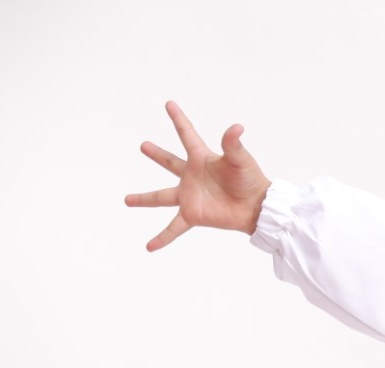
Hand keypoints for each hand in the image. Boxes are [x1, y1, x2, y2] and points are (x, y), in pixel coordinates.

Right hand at [125, 101, 270, 251]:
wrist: (257, 208)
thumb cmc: (251, 181)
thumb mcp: (240, 160)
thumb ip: (233, 144)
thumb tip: (236, 127)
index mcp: (203, 159)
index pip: (186, 135)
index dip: (178, 119)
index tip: (169, 104)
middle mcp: (192, 176)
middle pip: (170, 163)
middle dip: (157, 154)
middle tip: (144, 145)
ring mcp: (190, 196)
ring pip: (161, 197)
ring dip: (144, 199)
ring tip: (127, 200)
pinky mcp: (193, 214)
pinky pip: (174, 227)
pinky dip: (162, 238)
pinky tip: (149, 247)